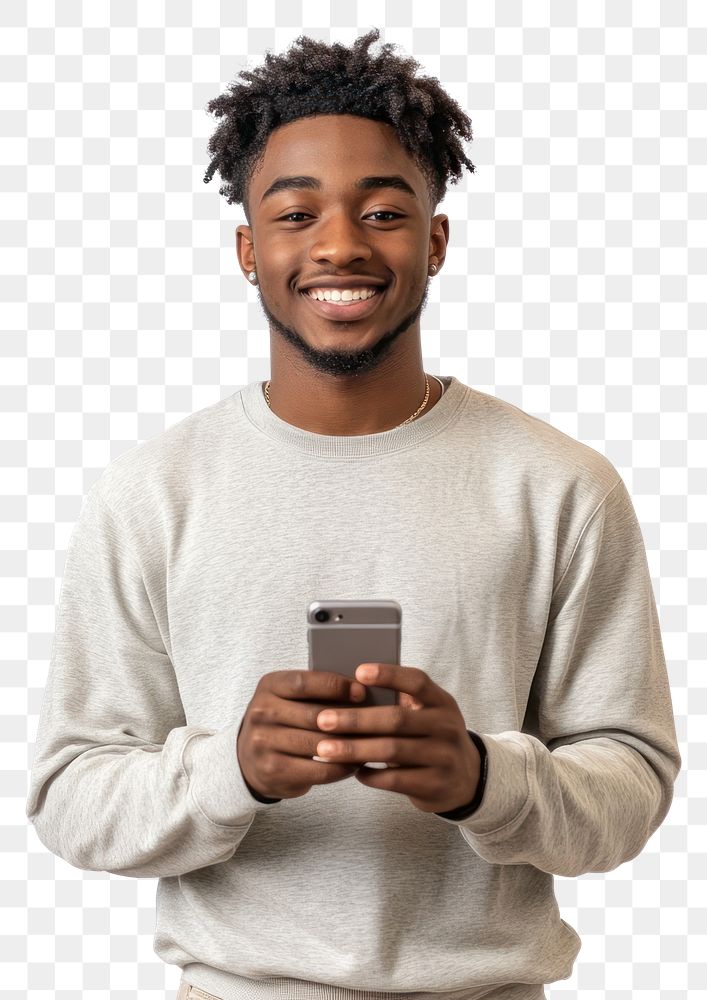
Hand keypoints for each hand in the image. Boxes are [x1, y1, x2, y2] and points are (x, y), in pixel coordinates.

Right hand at [236, 669, 367, 800]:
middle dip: (348, 719)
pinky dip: (340, 767)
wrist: (248, 759)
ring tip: (373, 743)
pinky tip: (355, 764)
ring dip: (349, 745)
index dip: (335, 686)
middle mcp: (261, 712)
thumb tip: (362, 689)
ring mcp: (263, 743)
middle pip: (314, 715)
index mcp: (269, 686)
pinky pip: (316, 770)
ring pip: (317, 744)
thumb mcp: (289, 698)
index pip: (304, 683)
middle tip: (377, 721)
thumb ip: (316, 692)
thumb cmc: (283, 721)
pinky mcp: (272, 770)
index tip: (362, 691)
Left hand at [314, 662, 480, 813]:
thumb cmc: (431, 737)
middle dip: (356, 719)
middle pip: (396, 719)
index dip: (389, 674)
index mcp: (442, 702)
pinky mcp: (435, 785)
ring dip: (354, 749)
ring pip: (392, 750)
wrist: (467, 778)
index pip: (416, 681)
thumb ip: (400, 702)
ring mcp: (444, 757)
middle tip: (323, 720)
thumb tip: (350, 689)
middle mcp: (446, 726)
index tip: (358, 672)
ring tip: (326, 749)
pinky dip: (370, 775)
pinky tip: (353, 771)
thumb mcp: (428, 714)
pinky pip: (395, 779)